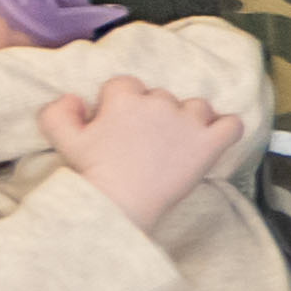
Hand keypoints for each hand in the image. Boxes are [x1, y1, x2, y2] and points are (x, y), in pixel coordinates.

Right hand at [37, 78, 241, 221]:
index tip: (117, 125)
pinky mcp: (209, 144)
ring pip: (198, 106)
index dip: (120, 104)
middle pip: (161, 97)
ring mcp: (188, 122)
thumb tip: (73, 97)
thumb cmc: (91, 174)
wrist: (118, 205)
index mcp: (124, 98)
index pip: (126, 85)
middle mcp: (159, 103)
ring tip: (176, 144)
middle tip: (144, 142)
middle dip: (153, 114)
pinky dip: (226, 130)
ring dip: (190, 120)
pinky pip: (232, 125)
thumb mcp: (63, 141)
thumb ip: (58, 112)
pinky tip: (214, 140)